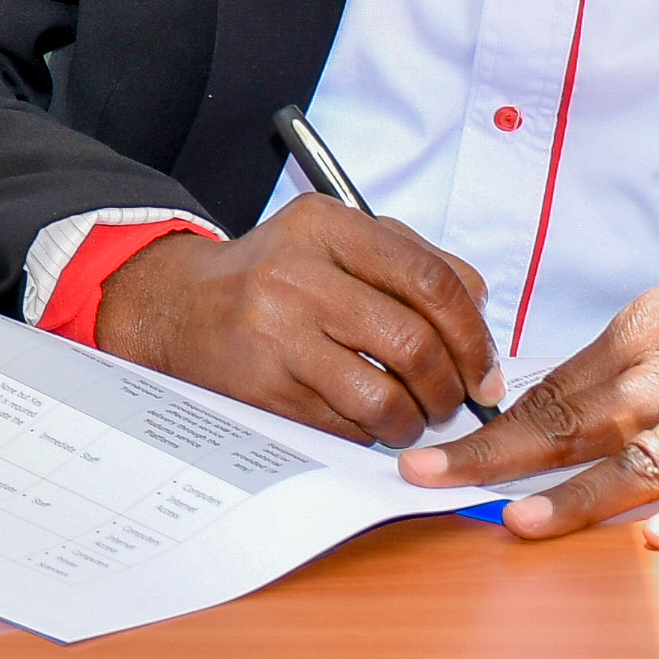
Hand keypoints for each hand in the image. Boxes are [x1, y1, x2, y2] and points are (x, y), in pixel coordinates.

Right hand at [95, 207, 495, 447]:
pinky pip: (343, 425)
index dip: (473, 332)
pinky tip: (366, 422)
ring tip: (412, 418)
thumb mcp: (332, 241)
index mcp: (325, 226)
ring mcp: (274, 332)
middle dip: (451, 386)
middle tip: (454, 401)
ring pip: (383, 396)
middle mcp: (297, 274)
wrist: (173, 306)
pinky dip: (370, 433)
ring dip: (414, 420)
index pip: (429, 279)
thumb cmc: (270, 277)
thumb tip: (480, 311)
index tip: (485, 366)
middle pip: (414, 342)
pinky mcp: (259, 386)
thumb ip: (408, 259)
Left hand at [397, 161, 658, 547]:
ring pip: (642, 458)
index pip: (547, 391)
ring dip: (579, 496)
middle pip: (572, 423)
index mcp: (644, 330)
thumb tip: (574, 404)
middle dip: (496, 459)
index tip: (433, 456)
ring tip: (522, 523)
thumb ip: (636, 358)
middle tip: (432, 484)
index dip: (487, 430)